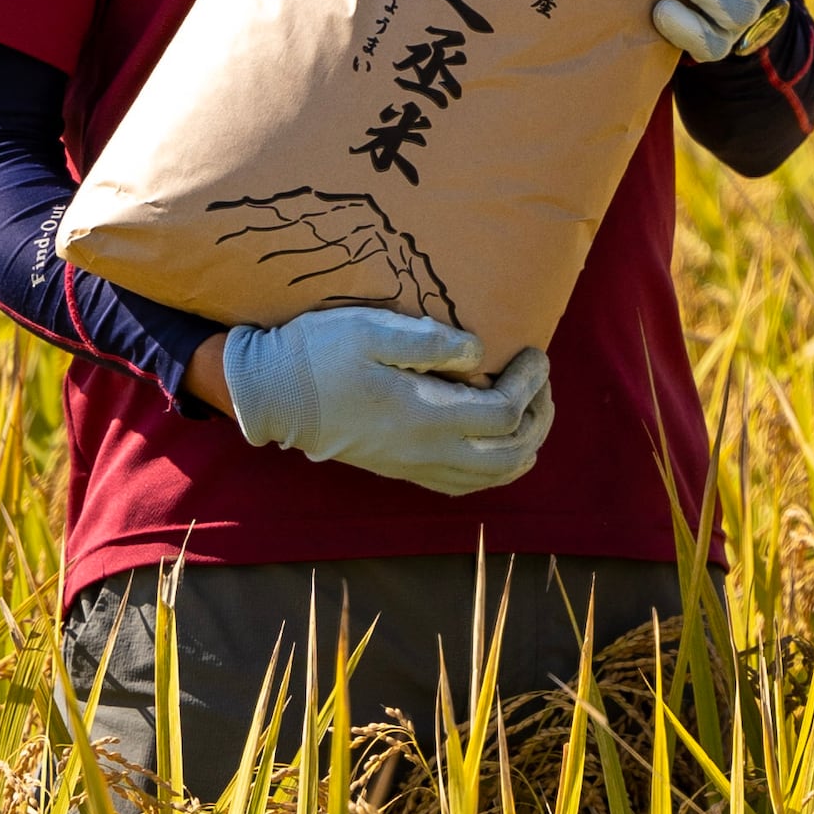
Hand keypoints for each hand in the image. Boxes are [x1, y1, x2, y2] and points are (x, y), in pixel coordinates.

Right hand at [212, 307, 556, 496]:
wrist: (272, 396)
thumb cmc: (318, 354)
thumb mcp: (370, 330)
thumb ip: (428, 341)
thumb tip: (479, 350)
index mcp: (423, 415)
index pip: (503, 413)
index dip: (530, 384)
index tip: (533, 352)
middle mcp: (425, 450)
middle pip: (510, 455)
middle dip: (539, 419)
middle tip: (541, 381)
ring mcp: (414, 465)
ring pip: (491, 477)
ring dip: (524, 446)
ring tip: (530, 409)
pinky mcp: (402, 469)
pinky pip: (464, 483)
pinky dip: (496, 467)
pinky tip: (496, 440)